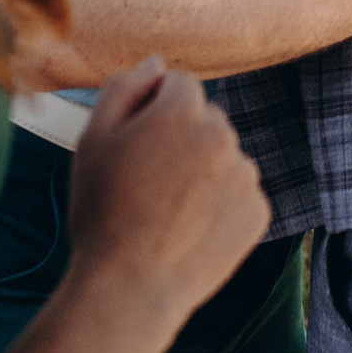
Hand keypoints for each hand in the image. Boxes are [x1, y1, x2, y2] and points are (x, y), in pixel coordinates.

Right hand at [64, 56, 268, 322]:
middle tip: (148, 182)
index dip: (154, 110)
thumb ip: (124, 89)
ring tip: (167, 211)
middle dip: (182, 138)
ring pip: (223, 156)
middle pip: (205, 119)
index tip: (137, 143)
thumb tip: (156, 64)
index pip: (179, 84)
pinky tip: (190, 229)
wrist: (130, 288)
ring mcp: (245, 175)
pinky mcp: (258, 212)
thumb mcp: (93, 140)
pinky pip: (239, 193)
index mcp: (182, 112)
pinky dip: (220, 205)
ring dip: (203, 171)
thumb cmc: (103, 213)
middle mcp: (223, 136)